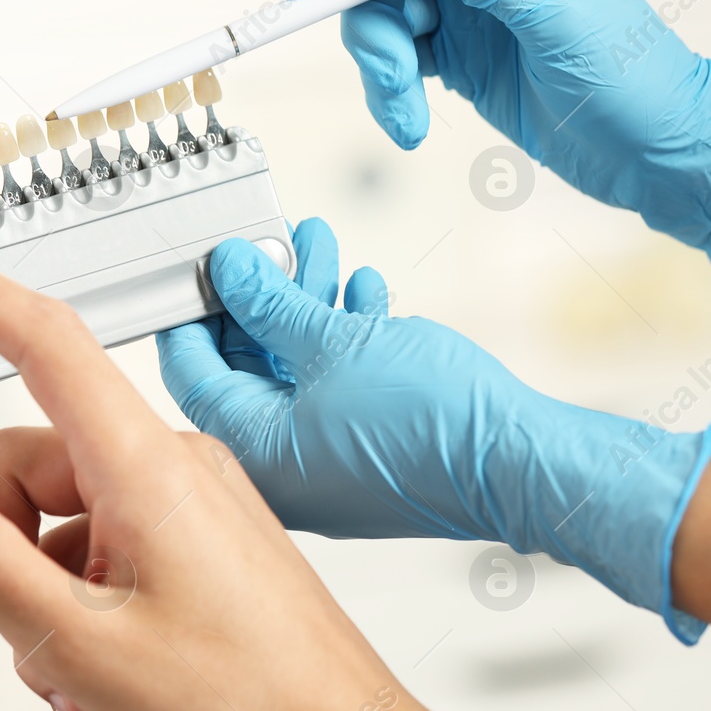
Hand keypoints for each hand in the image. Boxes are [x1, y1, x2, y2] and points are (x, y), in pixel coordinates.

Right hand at [0, 232, 409, 710]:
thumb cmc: (246, 700)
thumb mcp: (80, 643)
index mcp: (145, 467)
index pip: (43, 342)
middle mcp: (174, 466)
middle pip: (33, 463)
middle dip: (4, 552)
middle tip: (31, 641)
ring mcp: (193, 502)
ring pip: (66, 521)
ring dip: (47, 603)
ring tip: (79, 687)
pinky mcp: (204, 538)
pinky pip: (111, 550)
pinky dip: (86, 612)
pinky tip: (99, 690)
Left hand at [158, 219, 710, 641]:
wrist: (518, 462)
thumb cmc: (432, 425)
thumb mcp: (334, 343)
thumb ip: (273, 304)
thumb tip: (232, 271)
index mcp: (255, 453)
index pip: (192, 374)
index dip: (192, 308)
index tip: (198, 263)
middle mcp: (284, 469)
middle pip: (244, 365)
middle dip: (261, 293)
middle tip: (270, 241)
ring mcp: (327, 463)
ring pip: (295, 368)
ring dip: (307, 302)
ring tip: (319, 243)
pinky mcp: (367, 451)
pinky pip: (336, 386)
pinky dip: (343, 336)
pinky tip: (365, 293)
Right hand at [278, 0, 710, 291]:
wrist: (657, 150)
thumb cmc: (628, 71)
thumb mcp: (549, 8)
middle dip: (372, 29)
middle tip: (393, 77)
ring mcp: (471, 11)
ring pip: (384, 24)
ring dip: (382, 73)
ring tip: (406, 118)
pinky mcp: (464, 60)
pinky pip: (399, 65)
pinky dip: (391, 96)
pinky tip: (410, 127)